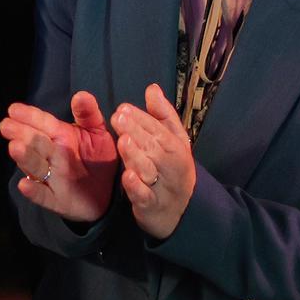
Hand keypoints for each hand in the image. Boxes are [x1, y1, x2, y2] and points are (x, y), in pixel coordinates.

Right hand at [0, 92, 119, 221]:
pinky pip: (43, 195)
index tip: (14, 109)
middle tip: (6, 126)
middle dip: (21, 134)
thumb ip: (88, 114)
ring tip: (15, 148)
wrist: (110, 192)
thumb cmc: (99, 158)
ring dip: (25, 158)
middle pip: (36, 142)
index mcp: (60, 136)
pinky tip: (24, 184)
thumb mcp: (97, 132)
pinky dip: (33, 191)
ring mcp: (52, 177)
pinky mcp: (56, 200)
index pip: (43, 123)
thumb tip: (81, 95)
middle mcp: (52, 155)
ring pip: (36, 166)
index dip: (30, 116)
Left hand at [111, 83, 196, 239]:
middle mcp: (172, 167)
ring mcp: (162, 187)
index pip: (159, 131)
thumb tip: (152, 88)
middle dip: (137, 132)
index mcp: (176, 148)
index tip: (123, 108)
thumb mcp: (172, 140)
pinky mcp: (152, 206)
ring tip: (123, 141)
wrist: (181, 211)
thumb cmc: (172, 168)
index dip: (142, 119)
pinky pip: (145, 196)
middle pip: (154, 148)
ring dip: (136, 156)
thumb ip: (162, 115)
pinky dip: (137, 188)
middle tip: (118, 118)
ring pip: (149, 170)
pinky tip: (127, 176)